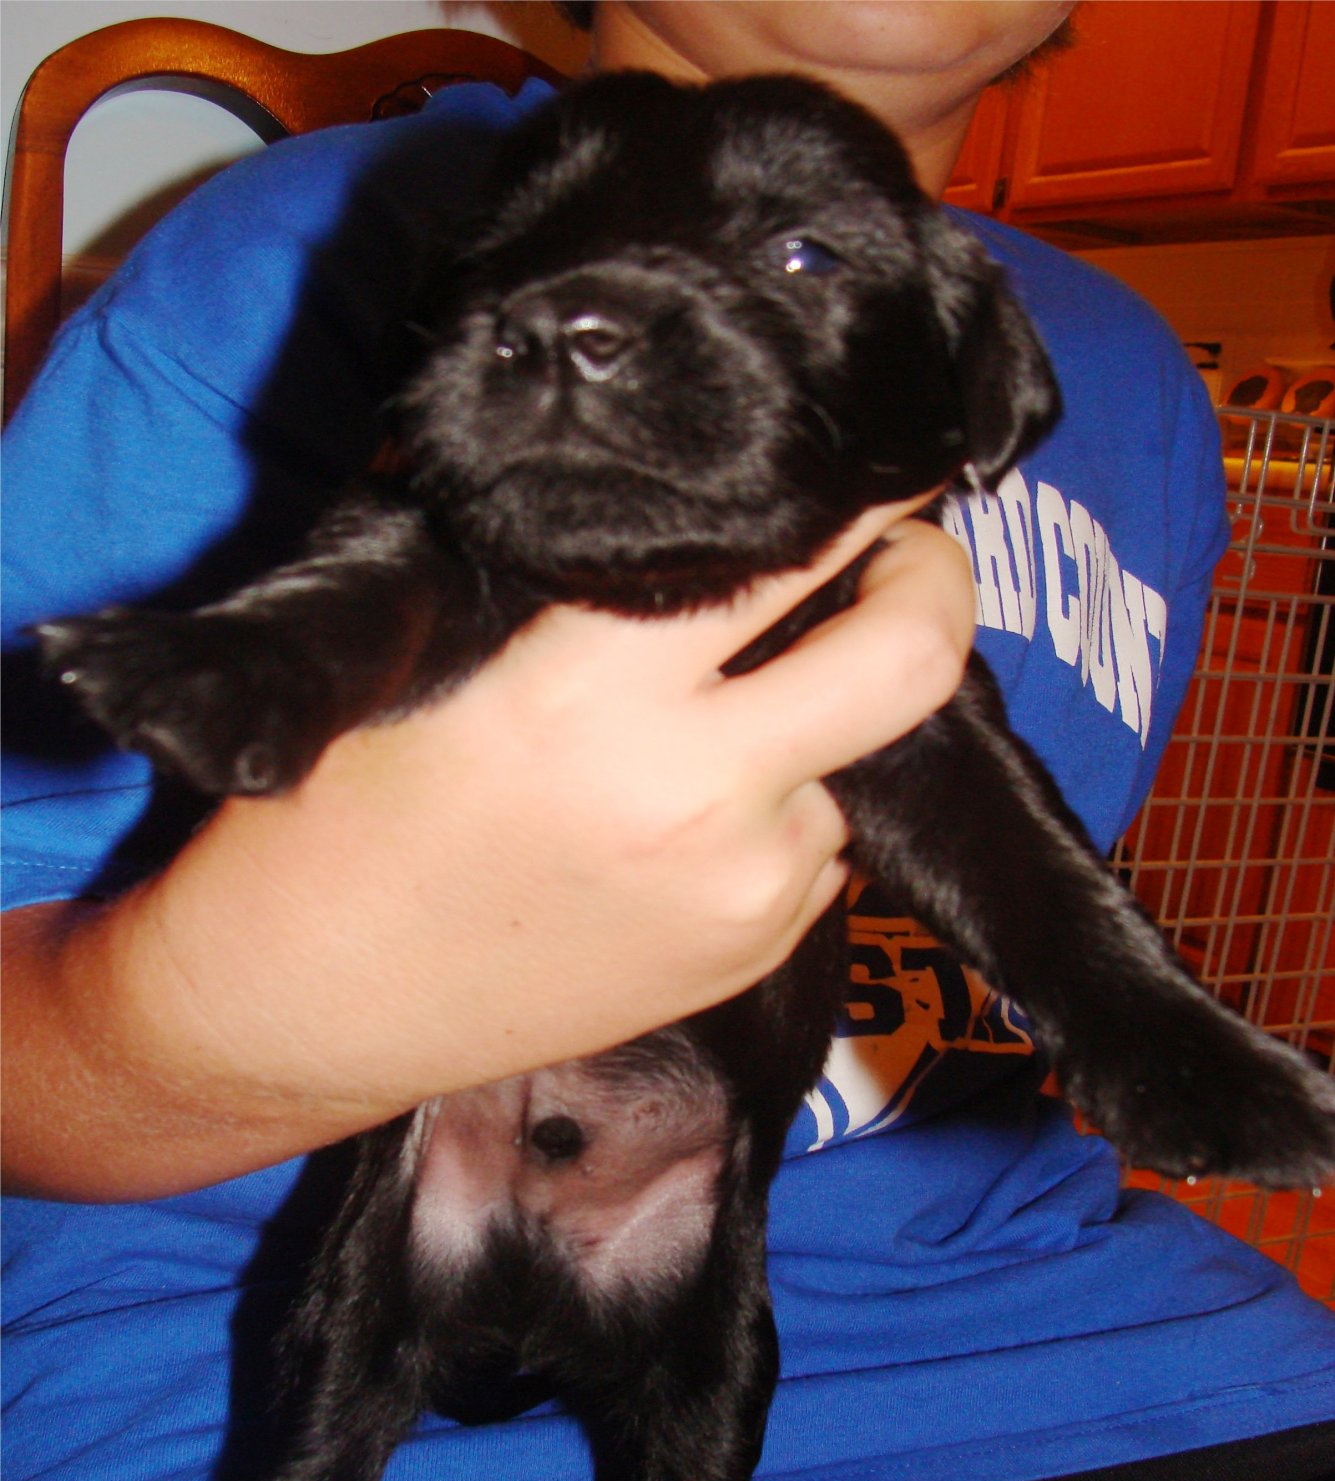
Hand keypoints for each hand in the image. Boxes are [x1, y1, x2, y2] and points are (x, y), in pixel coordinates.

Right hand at [2, 498, 973, 1198]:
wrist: (313, 1008)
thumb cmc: (343, 823)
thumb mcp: (442, 662)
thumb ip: (589, 599)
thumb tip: (714, 532)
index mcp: (592, 694)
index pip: (787, 557)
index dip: (864, 494)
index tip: (885, 463)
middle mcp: (695, 794)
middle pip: (911, 660)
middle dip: (935, 582)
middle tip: (909, 552)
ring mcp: (740, 892)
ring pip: (857, 760)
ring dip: (826, 722)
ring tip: (732, 721)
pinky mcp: (751, 960)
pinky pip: (819, 848)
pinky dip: (787, 808)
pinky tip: (698, 816)